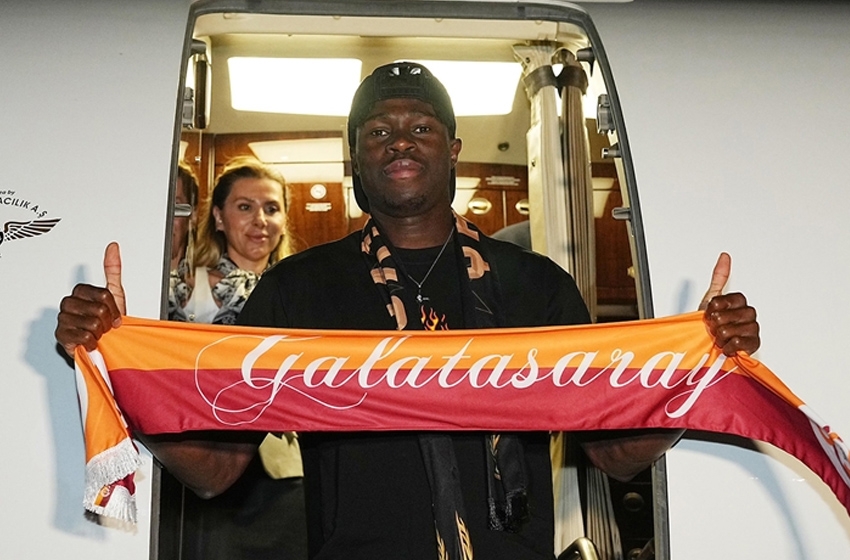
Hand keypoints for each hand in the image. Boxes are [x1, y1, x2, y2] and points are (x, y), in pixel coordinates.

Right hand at [55, 242, 125, 356]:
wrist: (103, 344)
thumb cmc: (107, 321)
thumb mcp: (114, 293)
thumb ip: (113, 269)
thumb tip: (113, 247)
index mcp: (80, 292)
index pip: (104, 295)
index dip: (114, 308)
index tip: (113, 315)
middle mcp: (69, 304)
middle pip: (99, 309)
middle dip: (108, 321)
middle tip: (105, 325)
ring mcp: (63, 320)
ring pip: (93, 324)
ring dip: (101, 333)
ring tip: (98, 333)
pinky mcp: (61, 336)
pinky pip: (84, 337)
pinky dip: (93, 343)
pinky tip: (91, 342)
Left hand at [699, 252, 759, 355]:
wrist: (710, 346)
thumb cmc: (711, 323)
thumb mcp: (711, 298)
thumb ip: (719, 277)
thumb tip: (725, 256)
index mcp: (739, 302)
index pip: (727, 300)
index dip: (715, 308)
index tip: (709, 313)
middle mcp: (748, 314)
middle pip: (729, 315)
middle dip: (716, 323)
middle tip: (714, 327)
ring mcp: (753, 329)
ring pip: (732, 330)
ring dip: (720, 336)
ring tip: (719, 337)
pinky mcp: (754, 344)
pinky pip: (739, 343)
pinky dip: (728, 346)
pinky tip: (726, 345)